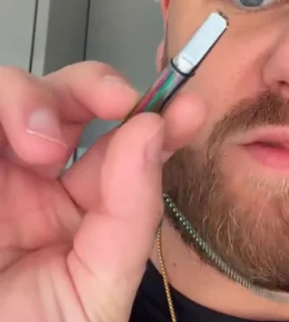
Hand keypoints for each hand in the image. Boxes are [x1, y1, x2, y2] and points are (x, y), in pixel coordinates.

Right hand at [0, 62, 205, 321]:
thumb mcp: (100, 282)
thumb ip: (132, 212)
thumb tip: (153, 134)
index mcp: (85, 200)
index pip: (128, 142)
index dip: (160, 114)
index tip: (187, 106)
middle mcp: (42, 175)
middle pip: (74, 97)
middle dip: (96, 87)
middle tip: (117, 103)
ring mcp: (2, 166)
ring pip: (19, 91)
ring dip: (37, 100)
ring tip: (45, 150)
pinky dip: (1, 108)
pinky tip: (16, 146)